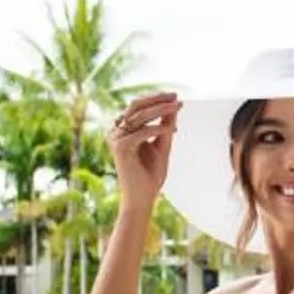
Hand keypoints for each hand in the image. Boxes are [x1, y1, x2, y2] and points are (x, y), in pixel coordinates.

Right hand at [109, 91, 179, 213]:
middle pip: (136, 105)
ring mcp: (116, 139)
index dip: (156, 98)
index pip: (138, 106)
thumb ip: (166, 125)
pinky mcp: (121, 148)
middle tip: (176, 97)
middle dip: (157, 99)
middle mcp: (116, 132)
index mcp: (123, 129)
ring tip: (177, 107)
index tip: (175, 96)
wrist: (142, 197)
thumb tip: (174, 105)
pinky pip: (142, 132)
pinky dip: (158, 128)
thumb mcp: (162, 144)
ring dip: (160, 109)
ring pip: (139, 116)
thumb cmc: (150, 174)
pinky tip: (173, 130)